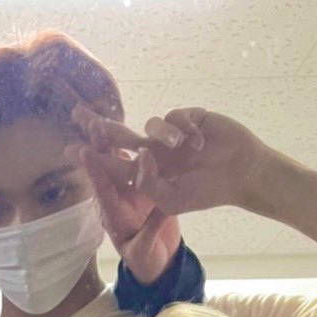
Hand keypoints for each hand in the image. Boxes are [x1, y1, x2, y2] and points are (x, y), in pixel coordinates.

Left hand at [70, 104, 181, 284]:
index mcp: (115, 212)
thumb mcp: (146, 249)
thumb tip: (161, 208)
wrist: (158, 262)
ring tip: (95, 113)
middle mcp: (120, 195)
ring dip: (109, 134)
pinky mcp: (146, 182)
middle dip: (93, 140)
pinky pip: (139, 157)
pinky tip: (124, 123)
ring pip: (120, 155)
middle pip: (105, 163)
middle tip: (79, 115)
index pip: (103, 188)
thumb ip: (152, 227)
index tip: (83, 151)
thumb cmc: (147, 260)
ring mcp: (132, 186)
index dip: (94, 169)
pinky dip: (134, 140)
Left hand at [72, 105, 270, 217]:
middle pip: (120, 137)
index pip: (113, 166)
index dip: (95, 158)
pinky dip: (187, 127)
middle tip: (80, 115)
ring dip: (165, 134)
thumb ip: (150, 183)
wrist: (240, 175)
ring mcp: (169, 137)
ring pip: (151, 125)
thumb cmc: (205, 193)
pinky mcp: (187, 120)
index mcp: (144, 176)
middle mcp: (152, 154)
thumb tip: (139, 155)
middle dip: (101, 127)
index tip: (75, 150)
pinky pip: (176, 115)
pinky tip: (201, 141)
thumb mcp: (172, 201)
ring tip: (184, 146)